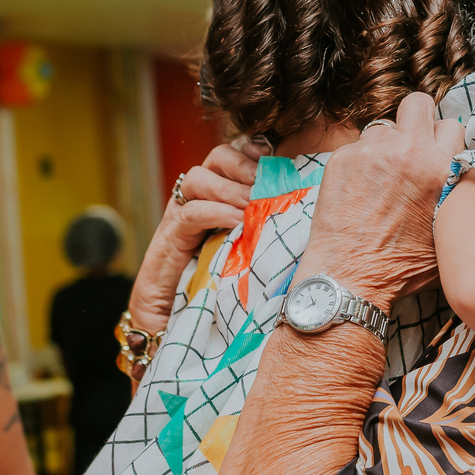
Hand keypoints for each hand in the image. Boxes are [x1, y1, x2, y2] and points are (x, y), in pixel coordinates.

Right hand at [128, 137, 263, 329]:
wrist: (173, 323)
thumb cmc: (218, 289)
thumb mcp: (249, 252)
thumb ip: (267, 230)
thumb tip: (307, 218)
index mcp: (219, 197)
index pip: (233, 156)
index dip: (252, 151)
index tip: (276, 159)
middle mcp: (198, 200)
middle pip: (215, 158)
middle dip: (242, 164)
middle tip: (263, 183)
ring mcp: (180, 216)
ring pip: (197, 178)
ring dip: (229, 187)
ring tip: (252, 204)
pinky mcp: (168, 238)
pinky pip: (189, 213)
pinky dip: (215, 212)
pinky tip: (236, 221)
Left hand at [299, 94, 460, 309]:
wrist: (350, 276)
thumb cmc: (402, 264)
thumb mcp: (449, 230)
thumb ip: (457, 192)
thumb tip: (460, 174)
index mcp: (439, 169)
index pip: (451, 125)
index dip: (444, 139)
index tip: (436, 151)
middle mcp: (405, 152)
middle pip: (417, 104)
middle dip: (417, 118)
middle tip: (411, 144)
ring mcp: (370, 152)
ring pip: (383, 128)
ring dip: (386, 146)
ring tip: (381, 179)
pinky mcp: (341, 158)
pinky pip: (357, 147)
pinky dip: (361, 163)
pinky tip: (360, 191)